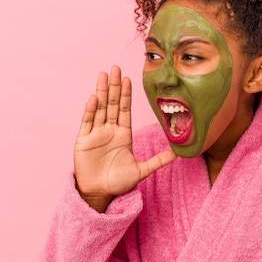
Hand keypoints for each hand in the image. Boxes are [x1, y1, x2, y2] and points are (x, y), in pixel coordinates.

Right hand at [73, 66, 175, 211]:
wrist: (100, 194)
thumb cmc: (118, 182)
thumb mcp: (141, 170)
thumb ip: (158, 160)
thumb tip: (177, 154)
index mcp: (123, 134)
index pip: (125, 109)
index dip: (126, 94)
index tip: (129, 79)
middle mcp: (109, 130)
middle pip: (112, 103)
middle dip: (114, 86)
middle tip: (116, 68)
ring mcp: (96, 133)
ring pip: (100, 108)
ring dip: (102, 91)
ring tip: (104, 75)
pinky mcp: (84, 140)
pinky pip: (88, 122)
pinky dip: (91, 109)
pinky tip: (94, 97)